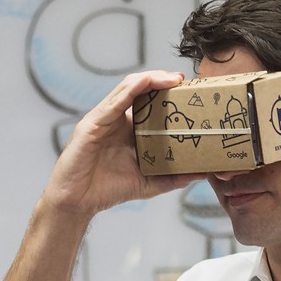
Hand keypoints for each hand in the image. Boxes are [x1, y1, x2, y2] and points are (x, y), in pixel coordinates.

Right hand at [42, 70, 202, 218]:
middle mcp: (115, 119)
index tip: (190, 91)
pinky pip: (113, 102)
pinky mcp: (92, 124)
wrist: (78, 203)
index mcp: (128, 128)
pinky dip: (131, 89)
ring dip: (151, 79)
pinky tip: (146, 82)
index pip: (149, 101)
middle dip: (162, 80)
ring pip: (128, 88)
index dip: (168, 92)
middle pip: (140, 89)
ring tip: (172, 78)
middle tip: (184, 79)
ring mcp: (103, 119)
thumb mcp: (149, 182)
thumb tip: (202, 173)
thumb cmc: (108, 189)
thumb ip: (174, 176)